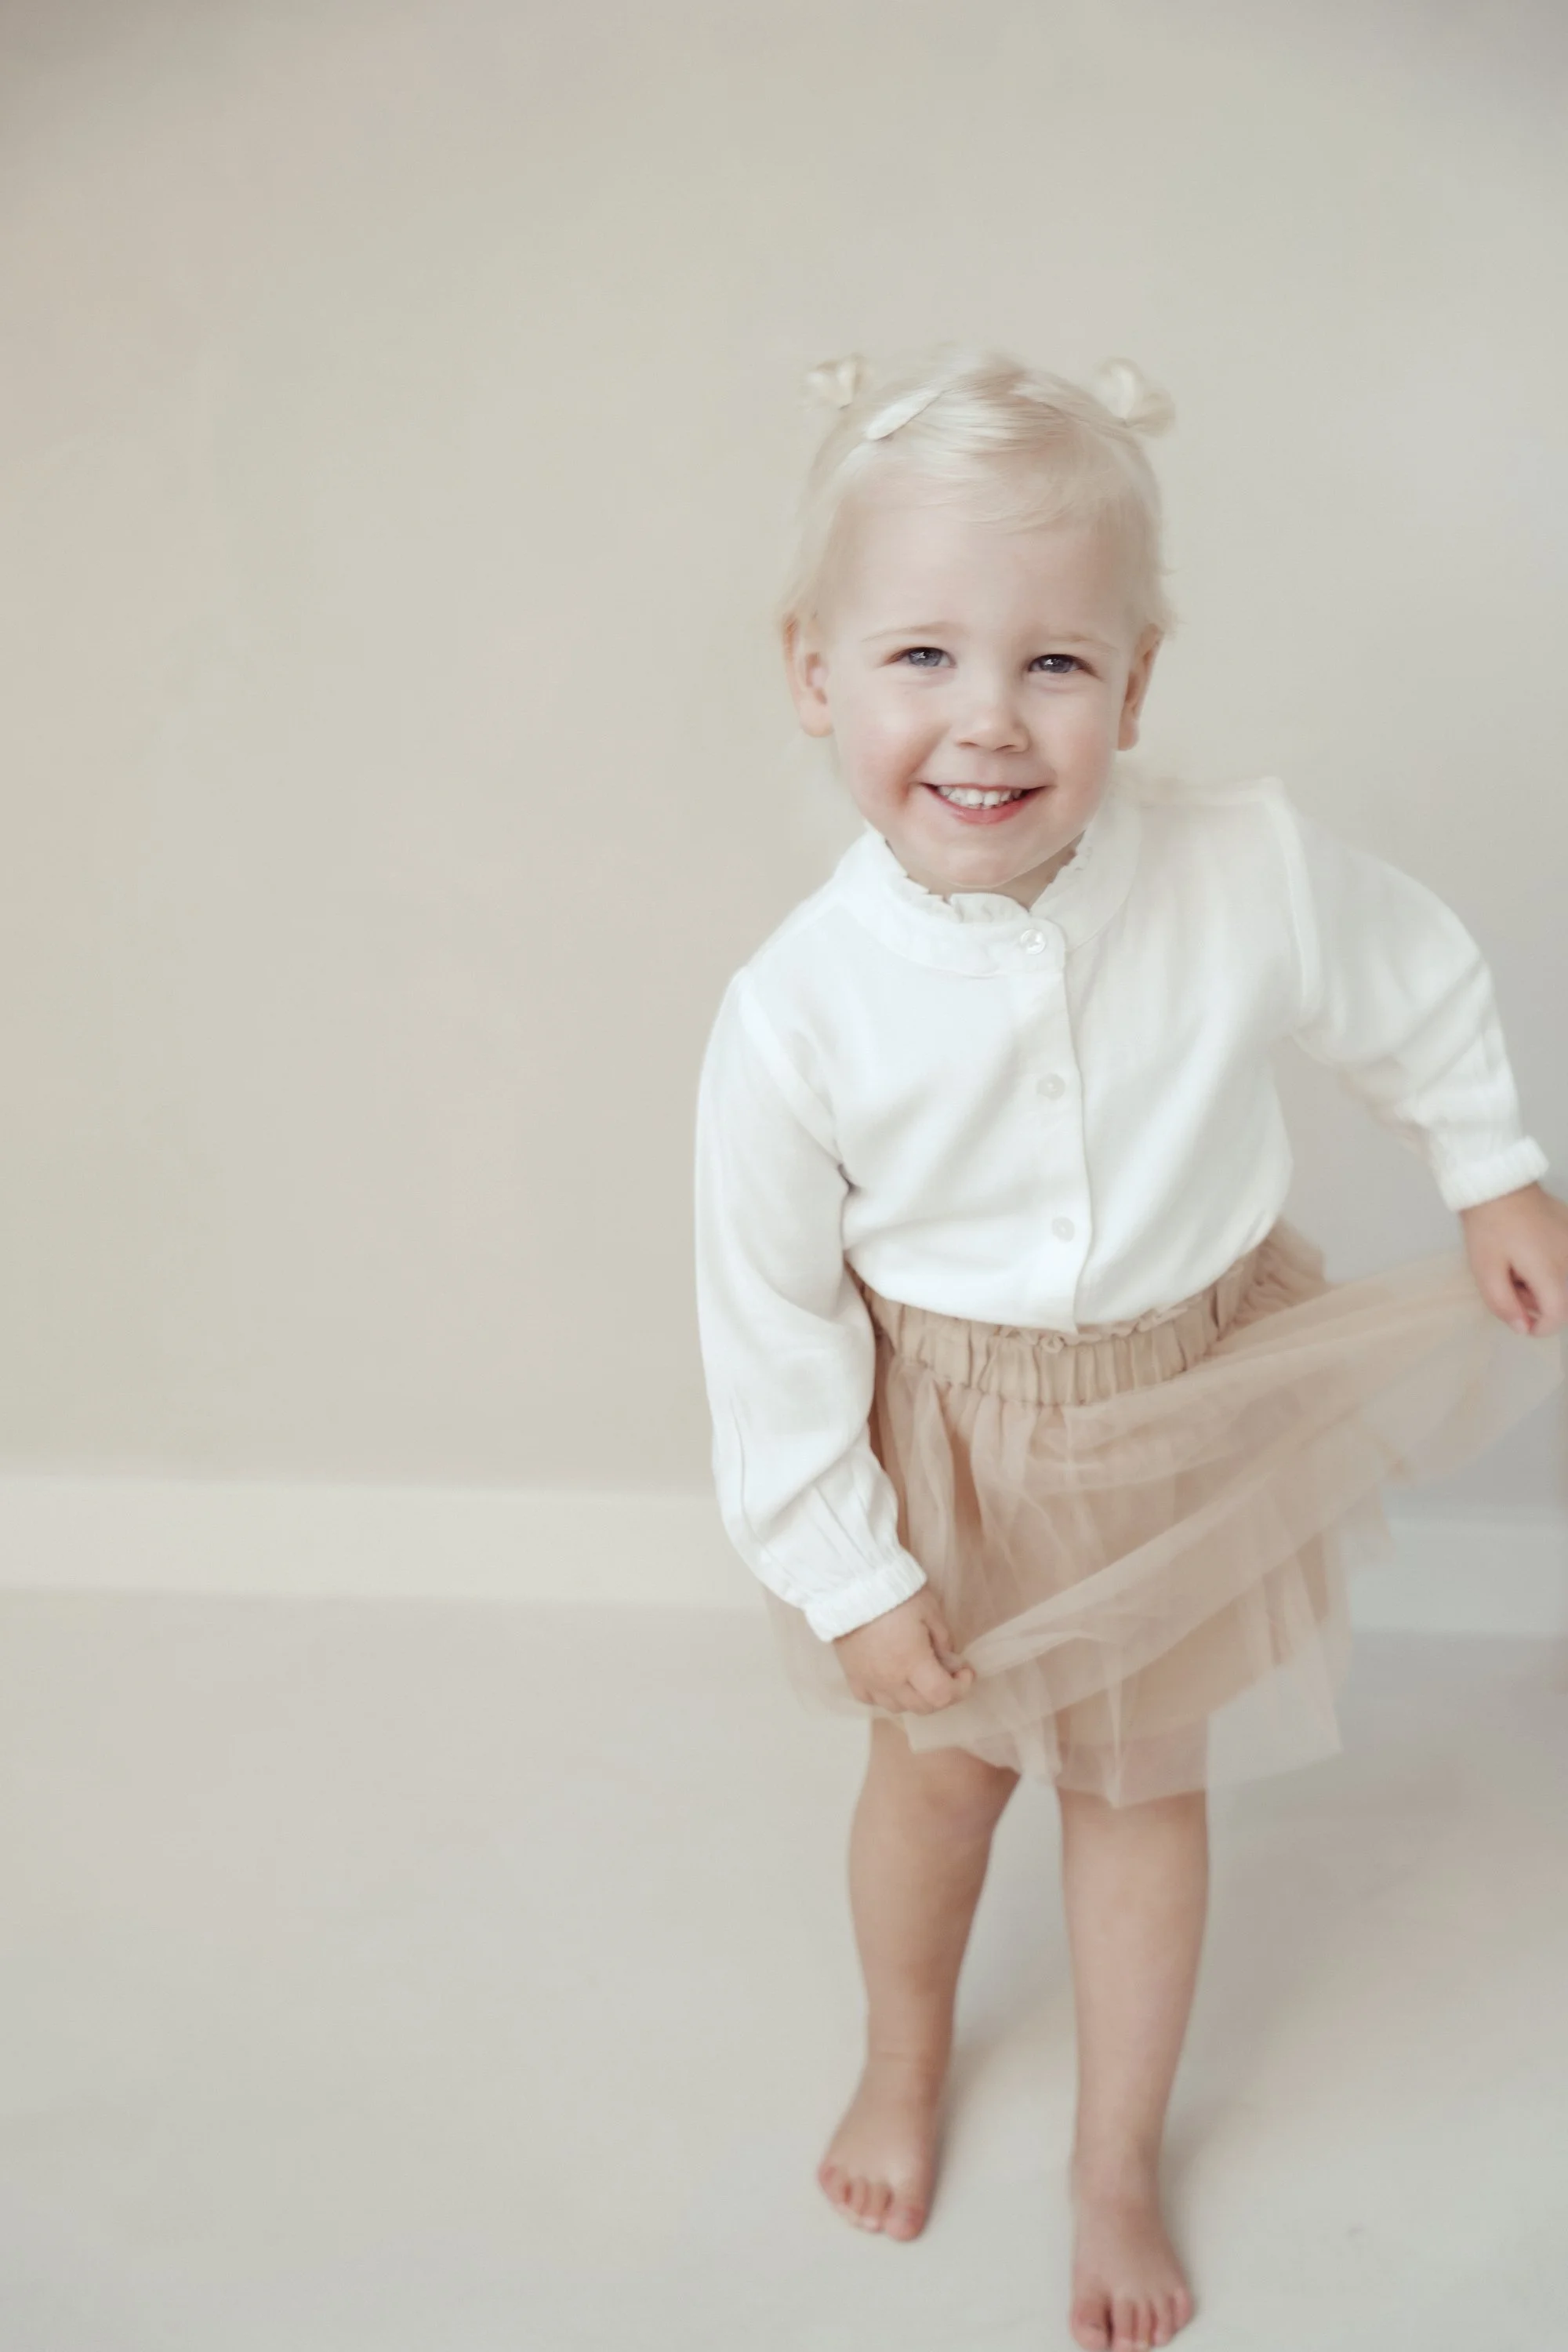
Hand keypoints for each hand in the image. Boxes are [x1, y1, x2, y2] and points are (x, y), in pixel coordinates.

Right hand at [832, 1587, 976, 1714]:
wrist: (850, 1586)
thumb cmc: (895, 1594)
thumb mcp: (930, 1610)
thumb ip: (944, 1640)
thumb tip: (950, 1661)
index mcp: (912, 1662)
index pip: (942, 1695)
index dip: (961, 1688)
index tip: (966, 1672)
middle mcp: (890, 1679)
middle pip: (923, 1707)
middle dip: (942, 1694)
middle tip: (948, 1674)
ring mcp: (868, 1681)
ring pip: (898, 1708)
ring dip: (916, 1698)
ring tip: (920, 1678)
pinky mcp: (851, 1676)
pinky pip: (871, 1700)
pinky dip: (886, 1697)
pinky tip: (891, 1681)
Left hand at [1458, 1182, 1567, 1339]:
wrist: (1497, 1185)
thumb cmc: (1488, 1227)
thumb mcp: (1485, 1270)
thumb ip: (1504, 1304)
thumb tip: (1524, 1328)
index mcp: (1549, 1269)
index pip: (1558, 1314)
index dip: (1541, 1328)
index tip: (1524, 1325)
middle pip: (1563, 1299)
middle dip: (1538, 1302)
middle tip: (1512, 1284)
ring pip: (1565, 1281)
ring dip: (1544, 1284)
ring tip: (1520, 1267)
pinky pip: (1566, 1261)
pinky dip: (1551, 1265)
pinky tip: (1531, 1253)